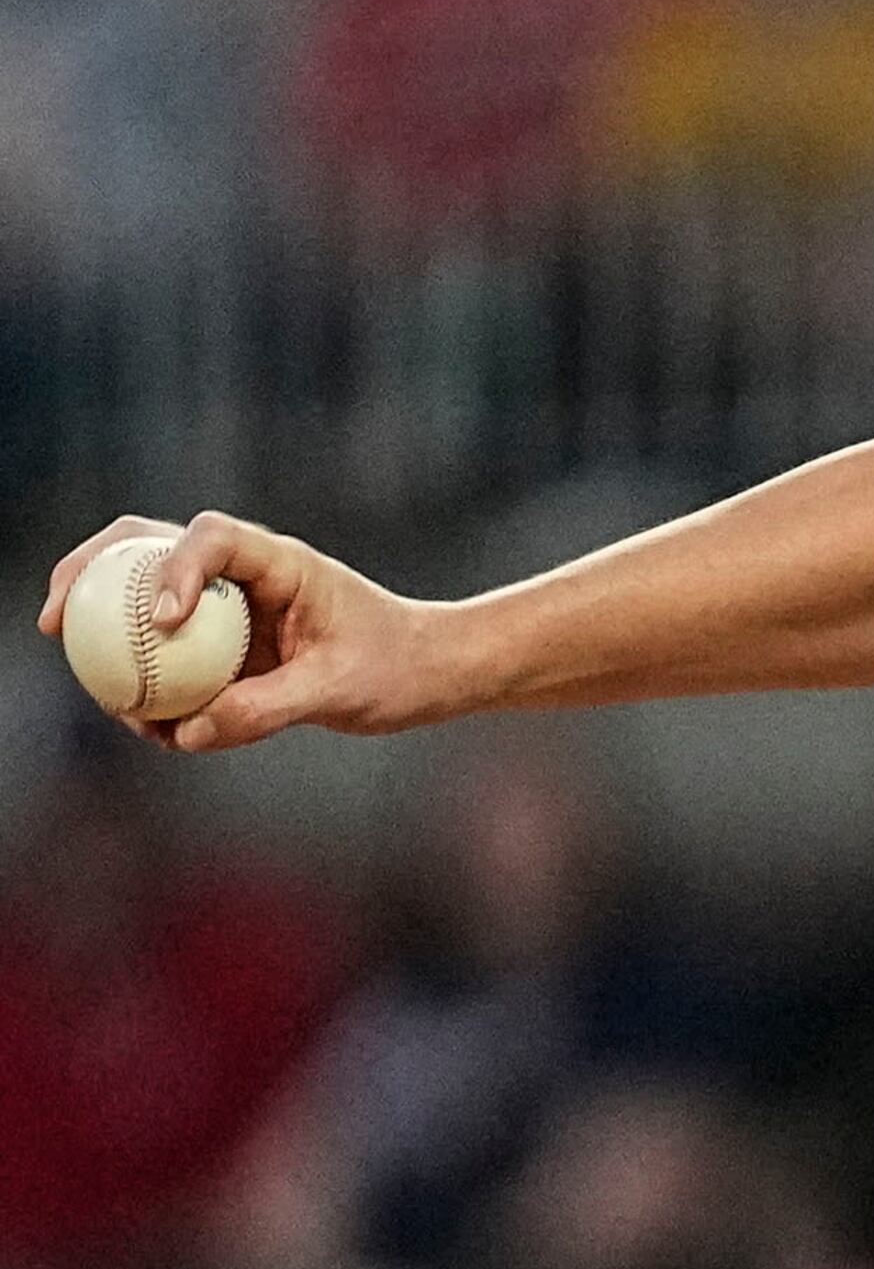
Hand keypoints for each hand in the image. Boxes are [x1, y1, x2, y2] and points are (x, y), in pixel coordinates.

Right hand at [37, 511, 467, 751]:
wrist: (426, 671)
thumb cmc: (396, 667)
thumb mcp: (340, 691)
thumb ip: (267, 707)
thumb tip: (186, 731)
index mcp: (280, 562)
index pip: (211, 537)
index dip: (172, 567)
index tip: (162, 621)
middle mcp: (244, 572)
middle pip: (145, 545)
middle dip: (88, 571)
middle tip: (52, 621)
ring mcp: (229, 603)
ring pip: (142, 594)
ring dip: (104, 627)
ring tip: (98, 687)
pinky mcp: (224, 640)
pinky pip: (167, 651)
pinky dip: (144, 677)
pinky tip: (143, 722)